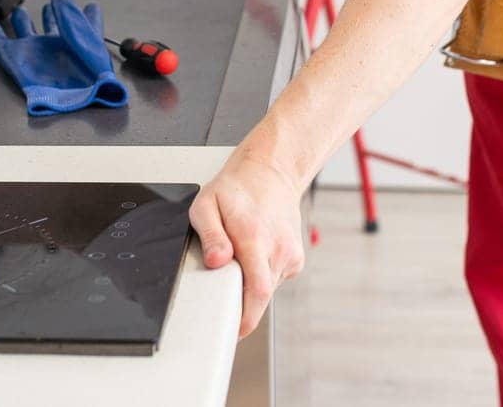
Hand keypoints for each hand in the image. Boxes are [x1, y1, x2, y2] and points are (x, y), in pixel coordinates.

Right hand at [0, 0, 127, 115]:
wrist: (73, 100)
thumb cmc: (88, 72)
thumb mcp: (88, 36)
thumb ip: (76, 16)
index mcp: (74, 38)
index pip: (79, 21)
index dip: (82, 13)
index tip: (86, 5)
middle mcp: (54, 45)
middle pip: (50, 25)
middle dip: (49, 14)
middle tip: (48, 6)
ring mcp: (34, 52)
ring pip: (25, 31)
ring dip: (21, 21)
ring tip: (19, 12)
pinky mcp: (15, 60)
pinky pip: (0, 45)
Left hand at [189, 152, 305, 338]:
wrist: (272, 173)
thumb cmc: (237, 189)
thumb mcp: (206, 204)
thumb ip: (210, 236)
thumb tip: (217, 262)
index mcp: (255, 238)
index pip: (256, 291)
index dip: (246, 319)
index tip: (232, 330)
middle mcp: (277, 248)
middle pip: (261, 295)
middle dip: (242, 303)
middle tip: (225, 292)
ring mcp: (290, 254)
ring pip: (267, 289)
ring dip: (250, 285)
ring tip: (240, 257)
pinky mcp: (295, 259)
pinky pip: (275, 279)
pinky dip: (261, 276)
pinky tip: (255, 254)